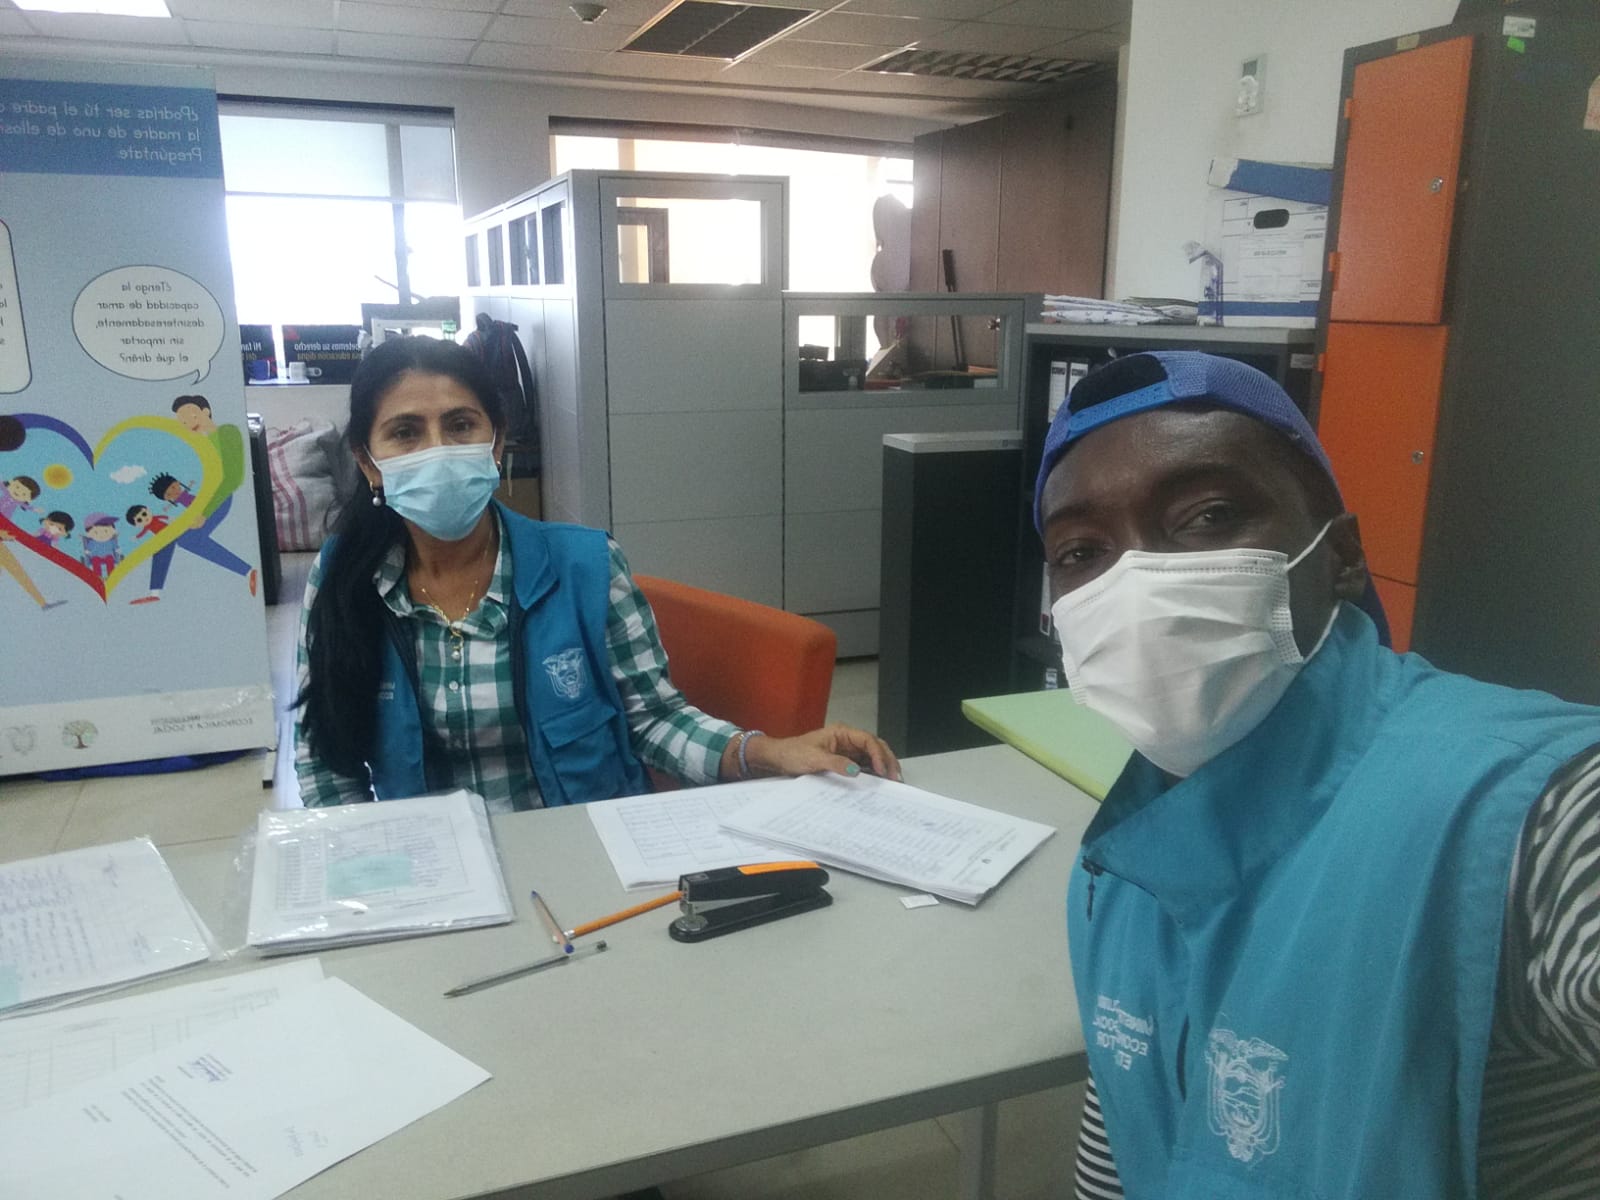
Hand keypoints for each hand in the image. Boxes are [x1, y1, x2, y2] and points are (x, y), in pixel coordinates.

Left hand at [736, 723, 900, 782]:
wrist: (779, 759)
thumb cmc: (793, 754)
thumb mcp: (813, 759)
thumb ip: (835, 763)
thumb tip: (856, 770)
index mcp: (841, 733)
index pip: (867, 740)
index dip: (878, 754)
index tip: (882, 770)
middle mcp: (847, 740)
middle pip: (875, 746)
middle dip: (886, 760)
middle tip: (895, 778)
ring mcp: (847, 751)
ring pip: (872, 756)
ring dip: (882, 767)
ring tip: (892, 782)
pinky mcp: (844, 761)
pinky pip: (863, 766)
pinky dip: (872, 774)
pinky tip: (878, 784)